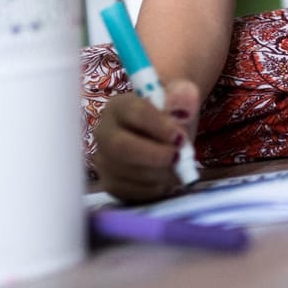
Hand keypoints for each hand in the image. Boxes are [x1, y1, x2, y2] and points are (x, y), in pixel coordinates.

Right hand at [93, 80, 199, 203]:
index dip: (158, 126)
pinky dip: (154, 188)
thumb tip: (182, 110)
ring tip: (180, 167)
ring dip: (160, 173)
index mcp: (119, 106)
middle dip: (154, 155)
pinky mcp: (111, 183)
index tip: (179, 137)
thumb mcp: (181, 96)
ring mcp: (104, 160)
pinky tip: (167, 177)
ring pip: (128, 173)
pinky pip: (131, 192)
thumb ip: (183, 97)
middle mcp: (104, 133)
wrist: (166, 130)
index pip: (134, 113)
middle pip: (120, 147)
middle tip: (179, 157)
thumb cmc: (171, 112)